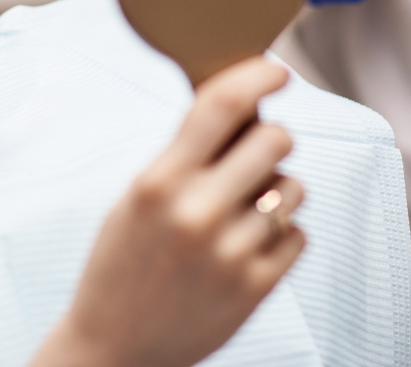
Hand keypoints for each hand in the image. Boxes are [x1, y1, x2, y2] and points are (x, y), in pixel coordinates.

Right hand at [32, 59, 303, 366]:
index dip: (256, 76)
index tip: (277, 70)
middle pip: (273, 139)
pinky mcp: (255, 289)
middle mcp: (196, 212)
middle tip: (257, 146)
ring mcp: (230, 253)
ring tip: (247, 202)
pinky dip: (282, 229)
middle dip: (272, 135)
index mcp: (157, 180)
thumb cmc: (121, 259)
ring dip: (279, 185)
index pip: (220, 105)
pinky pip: (298, 234)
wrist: (113, 345)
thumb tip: (239, 105)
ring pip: (294, 186)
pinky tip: (250, 239)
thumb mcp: (135, 195)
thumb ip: (181, 155)